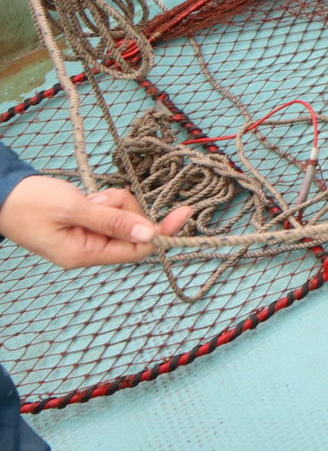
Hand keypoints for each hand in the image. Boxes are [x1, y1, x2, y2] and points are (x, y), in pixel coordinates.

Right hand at [0, 176, 191, 267]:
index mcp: (84, 255)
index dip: (162, 231)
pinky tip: (87, 197)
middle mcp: (89, 251)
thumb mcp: (74, 208)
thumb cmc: (30, 202)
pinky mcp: (87, 224)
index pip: (137, 249)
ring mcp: (88, 238)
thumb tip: (150, 233)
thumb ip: (112, 221)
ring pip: (124, 217)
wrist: (1, 195)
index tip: (185, 212)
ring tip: (88, 198)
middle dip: (127, 208)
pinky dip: (106, 200)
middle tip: (101, 198)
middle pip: (134, 230)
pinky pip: (112, 211)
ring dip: (115, 201)